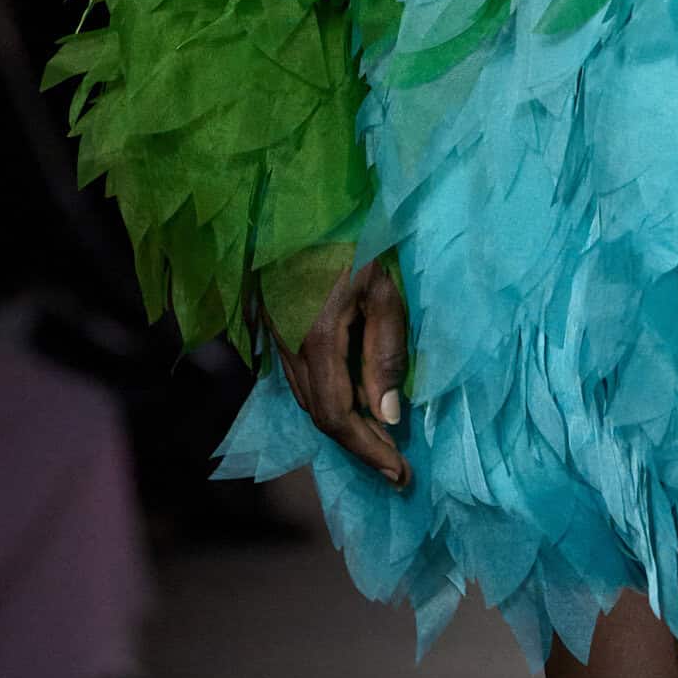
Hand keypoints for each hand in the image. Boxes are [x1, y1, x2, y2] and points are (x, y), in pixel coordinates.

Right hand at [269, 254, 410, 487]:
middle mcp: (289, 350)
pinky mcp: (277, 331)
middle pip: (321, 418)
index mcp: (317, 341)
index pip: (339, 417)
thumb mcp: (382, 289)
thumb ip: (386, 352)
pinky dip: (328, 404)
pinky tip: (354, 407)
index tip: (400, 474)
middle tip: (396, 470)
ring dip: (344, 429)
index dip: (368, 450)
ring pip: (309, 403)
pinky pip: (302, 383)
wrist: (301, 202)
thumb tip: (389, 416)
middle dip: (360, 448)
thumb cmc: (354, 238)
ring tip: (381, 446)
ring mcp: (278, 341)